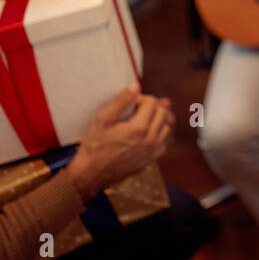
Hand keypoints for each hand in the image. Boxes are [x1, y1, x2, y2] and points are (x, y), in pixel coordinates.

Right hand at [66, 84, 173, 198]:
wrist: (91, 173)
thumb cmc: (94, 146)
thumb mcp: (102, 119)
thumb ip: (121, 101)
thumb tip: (136, 86)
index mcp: (138, 129)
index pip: (152, 103)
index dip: (141, 98)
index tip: (132, 102)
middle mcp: (149, 141)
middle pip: (163, 113)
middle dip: (153, 106)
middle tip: (139, 107)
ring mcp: (151, 152)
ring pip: (167, 128)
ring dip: (159, 119)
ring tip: (146, 117)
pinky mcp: (150, 161)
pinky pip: (164, 143)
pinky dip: (160, 134)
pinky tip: (148, 132)